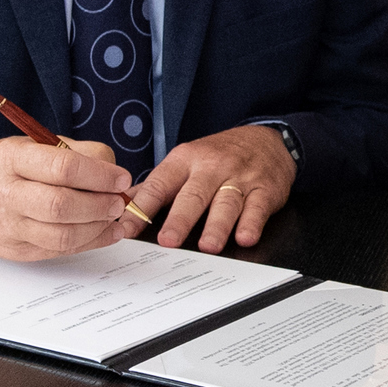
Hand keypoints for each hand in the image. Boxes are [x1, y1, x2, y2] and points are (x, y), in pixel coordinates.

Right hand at [0, 137, 130, 260]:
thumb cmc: (3, 168)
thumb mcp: (32, 145)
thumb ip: (74, 152)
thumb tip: (113, 171)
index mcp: (10, 159)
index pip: (61, 167)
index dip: (99, 175)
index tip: (120, 177)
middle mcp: (5, 194)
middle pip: (62, 206)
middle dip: (100, 205)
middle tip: (119, 200)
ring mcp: (8, 227)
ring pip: (63, 235)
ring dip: (99, 227)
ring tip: (113, 215)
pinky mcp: (17, 251)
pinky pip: (61, 251)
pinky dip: (90, 241)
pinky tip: (105, 230)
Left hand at [126, 125, 295, 252]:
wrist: (266, 140)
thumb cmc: (219, 156)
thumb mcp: (185, 161)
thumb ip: (155, 186)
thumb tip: (121, 204)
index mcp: (185, 160)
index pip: (159, 184)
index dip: (141, 208)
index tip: (126, 228)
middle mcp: (211, 168)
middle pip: (193, 195)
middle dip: (180, 219)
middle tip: (168, 240)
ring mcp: (240, 178)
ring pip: (227, 202)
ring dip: (217, 226)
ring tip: (207, 246)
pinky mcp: (265, 190)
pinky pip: (258, 207)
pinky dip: (252, 223)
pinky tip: (245, 237)